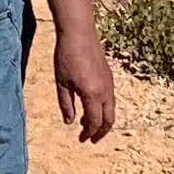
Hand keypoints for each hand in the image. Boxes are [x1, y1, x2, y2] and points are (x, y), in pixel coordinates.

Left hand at [52, 25, 116, 143]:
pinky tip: (90, 106)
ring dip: (101, 120)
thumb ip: (66, 104)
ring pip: (111, 109)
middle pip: (108, 119)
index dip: (88, 133)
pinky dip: (103, 108)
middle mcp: (105, 91)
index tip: (82, 139)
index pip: (94, 122)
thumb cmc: (67, 56)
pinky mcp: (109, 76)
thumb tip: (70, 122)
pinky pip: (110, 99)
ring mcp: (109, 83)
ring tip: (86, 124)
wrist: (79, 33)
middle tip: (90, 139)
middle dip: (100, 132)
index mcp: (92, 94)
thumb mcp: (62, 82)